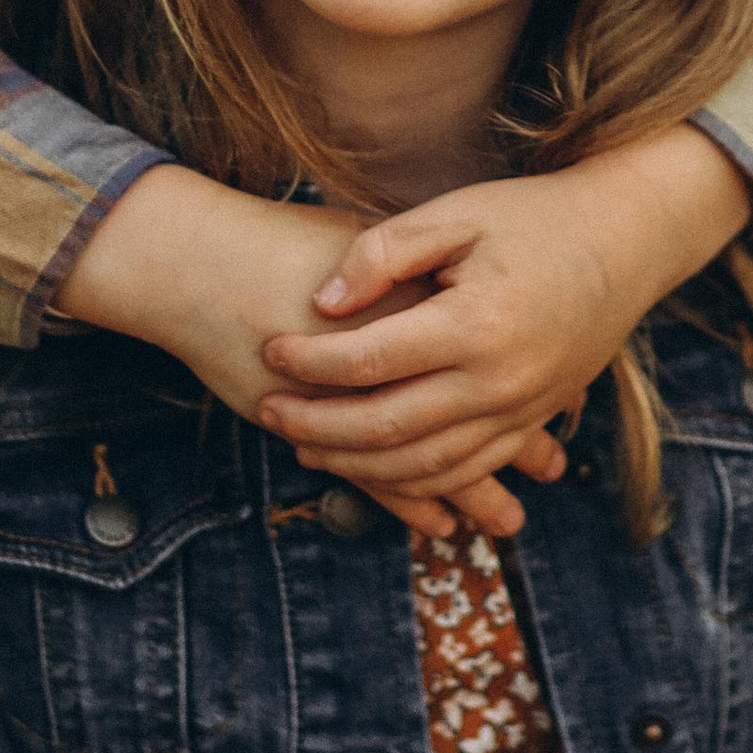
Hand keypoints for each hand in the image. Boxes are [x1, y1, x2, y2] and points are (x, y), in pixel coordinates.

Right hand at [59, 167, 563, 539]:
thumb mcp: (360, 232)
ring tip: (509, 515)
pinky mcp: (309, 430)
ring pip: (423, 463)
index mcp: (407, 312)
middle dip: (511, 449)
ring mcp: (343, 408)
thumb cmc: (277, 241)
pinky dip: (410, 503)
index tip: (563, 400)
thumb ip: (410, 265)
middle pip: (461, 420)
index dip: (521, 385)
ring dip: (469, 490)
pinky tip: (438, 520)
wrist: (189, 260)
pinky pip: (372, 481)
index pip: (475, 358)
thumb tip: (460, 289)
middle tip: (550, 467)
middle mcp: (382, 369)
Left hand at [256, 125, 748, 500]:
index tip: (268, 349)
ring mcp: (520, 411)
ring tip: (303, 446)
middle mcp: (500, 380)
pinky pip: (464, 471)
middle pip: (388, 427)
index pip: (369, 360)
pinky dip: (413, 483)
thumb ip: (383, 254)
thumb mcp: (456, 212)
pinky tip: (370, 469)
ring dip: (356, 465)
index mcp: (475, 323)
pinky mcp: (530, 423)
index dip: (309, 361)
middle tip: (267, 411)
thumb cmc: (532, 218)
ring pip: (423, 465)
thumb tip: (322, 303)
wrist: (626, 243)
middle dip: (317, 426)